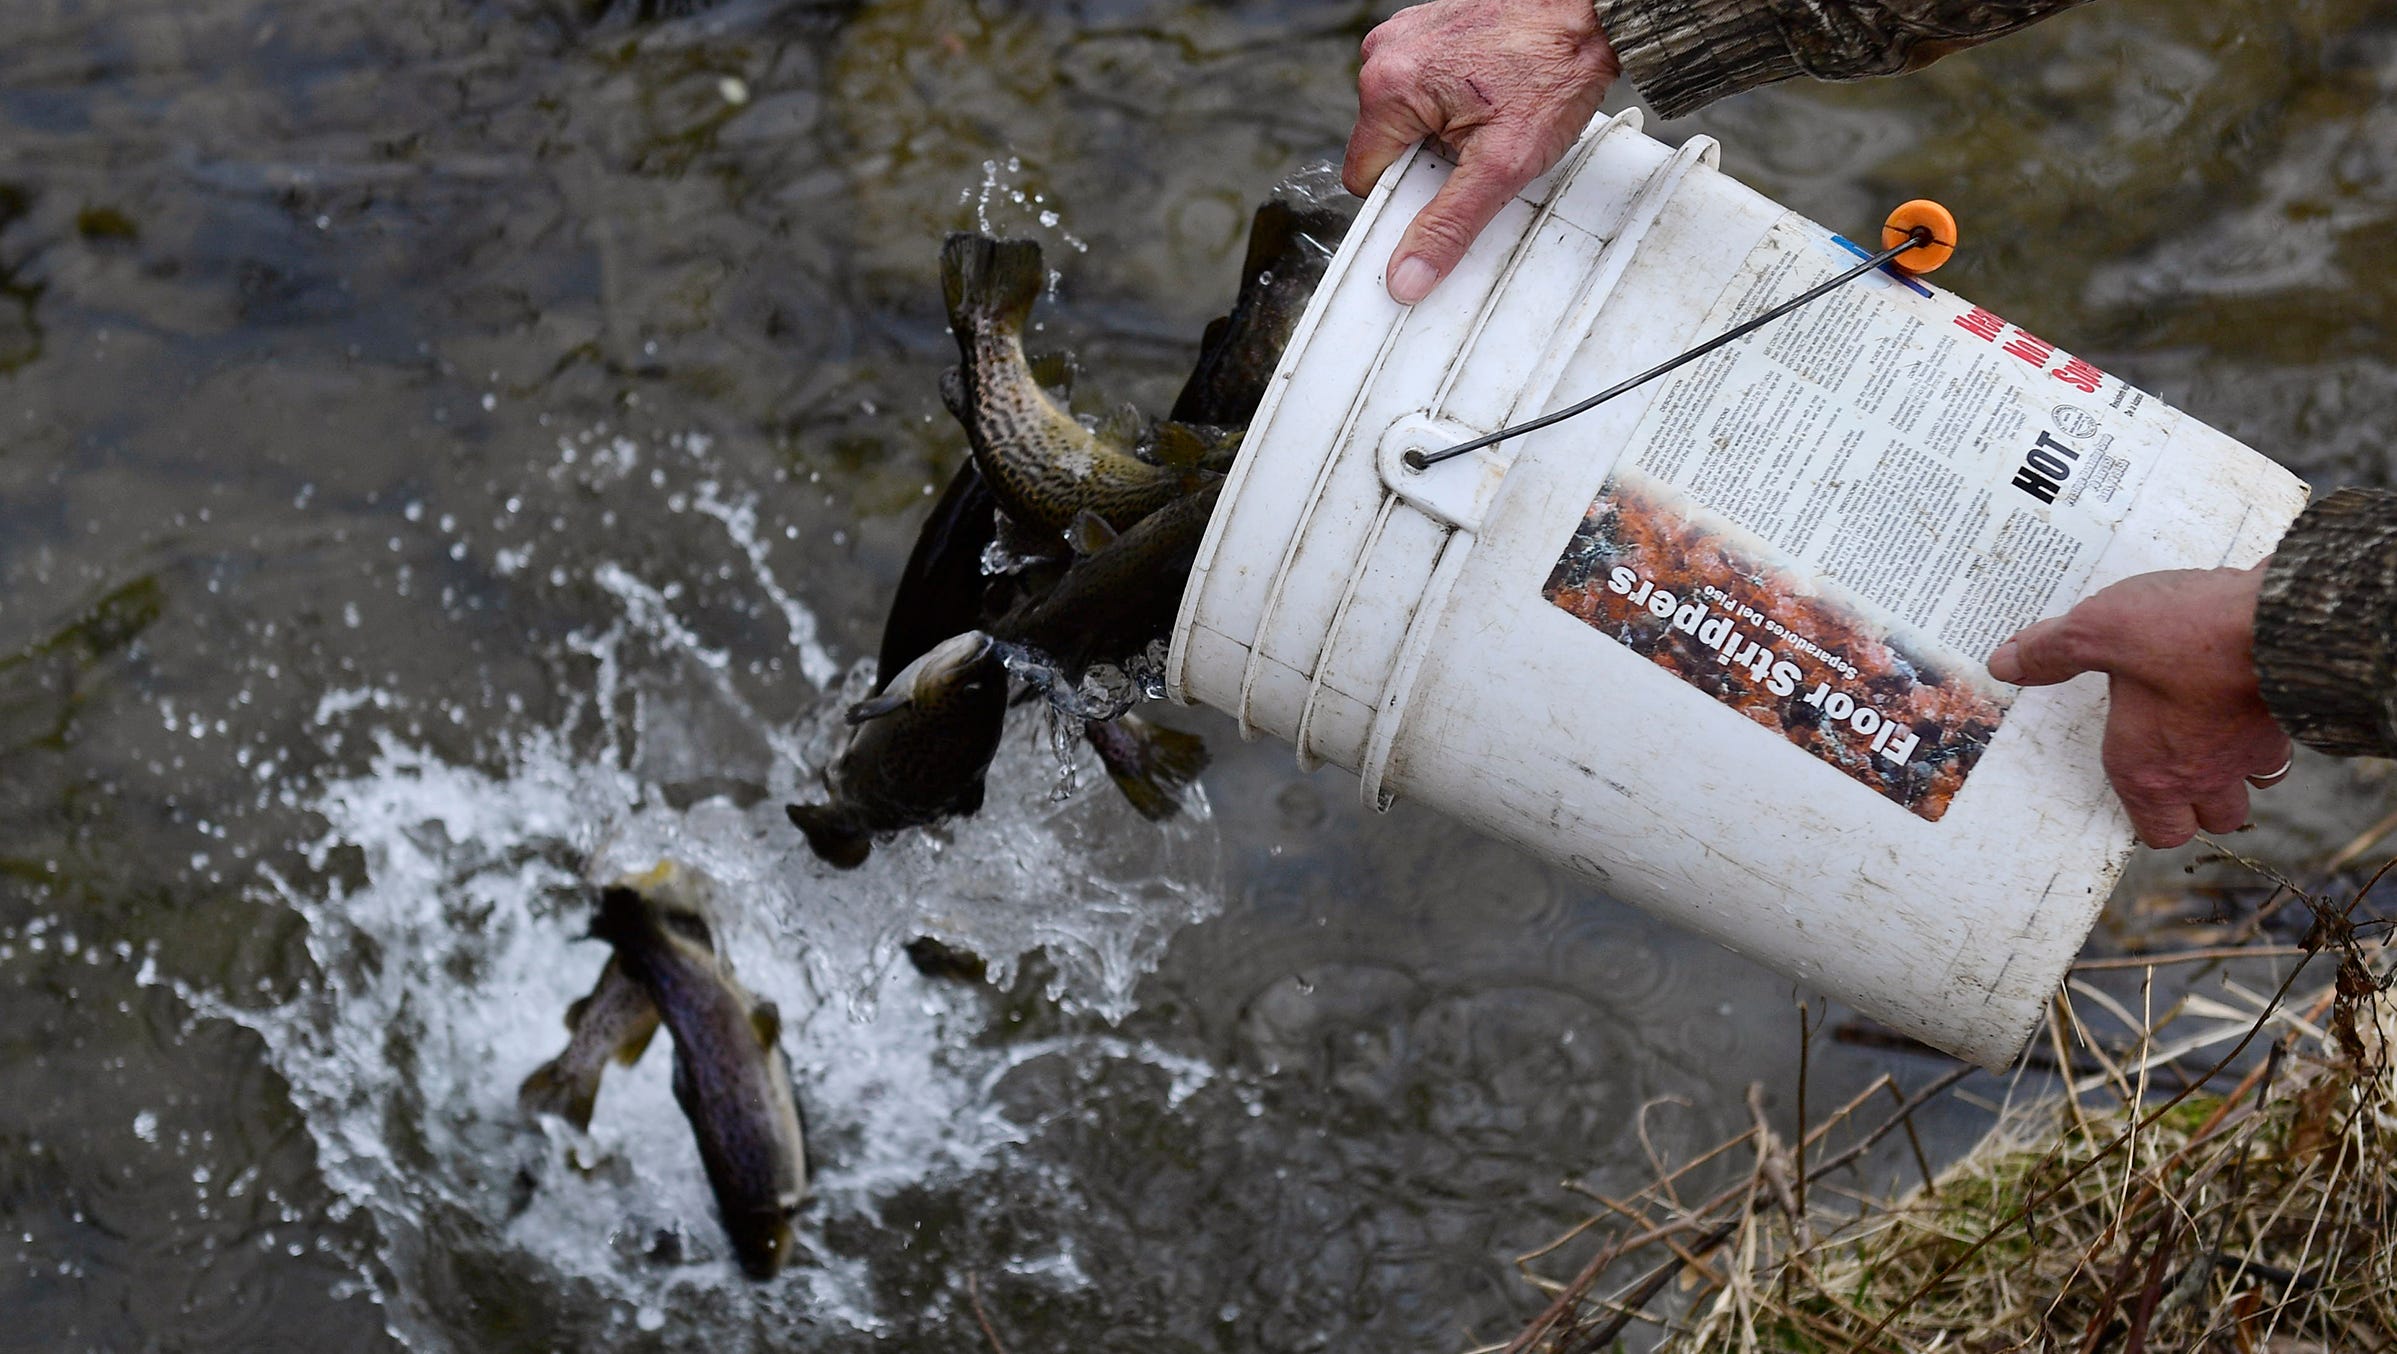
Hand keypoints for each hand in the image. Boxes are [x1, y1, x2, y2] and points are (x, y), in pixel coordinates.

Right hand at [1343, 0, 1618, 304]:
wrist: (1591, 13)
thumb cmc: (1554, 69)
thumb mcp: (1502, 166)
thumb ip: (1449, 225)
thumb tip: (1408, 275)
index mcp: (1389, 89)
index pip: (1364, 178)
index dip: (1405, 198)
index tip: (1445, 192)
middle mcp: (1386, 55)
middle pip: (1385, 147)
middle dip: (1428, 161)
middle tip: (1481, 150)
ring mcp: (1406, 36)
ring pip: (1405, 118)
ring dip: (1441, 131)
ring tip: (1492, 117)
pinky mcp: (1427, 29)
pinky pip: (1423, 87)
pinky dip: (1451, 100)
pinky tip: (1490, 94)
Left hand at [1986, 564, 2291, 849]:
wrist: (2278, 620)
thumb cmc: (2182, 634)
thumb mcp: (2095, 631)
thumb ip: (2050, 651)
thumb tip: (2005, 663)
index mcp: (2147, 769)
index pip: (2157, 831)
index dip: (2150, 815)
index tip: (2136, 777)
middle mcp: (2202, 775)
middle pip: (2209, 822)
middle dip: (2195, 806)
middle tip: (2175, 764)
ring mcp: (2250, 756)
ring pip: (2249, 794)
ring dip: (2232, 778)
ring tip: (2208, 739)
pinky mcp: (2288, 726)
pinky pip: (2277, 753)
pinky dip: (2263, 741)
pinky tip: (2245, 707)